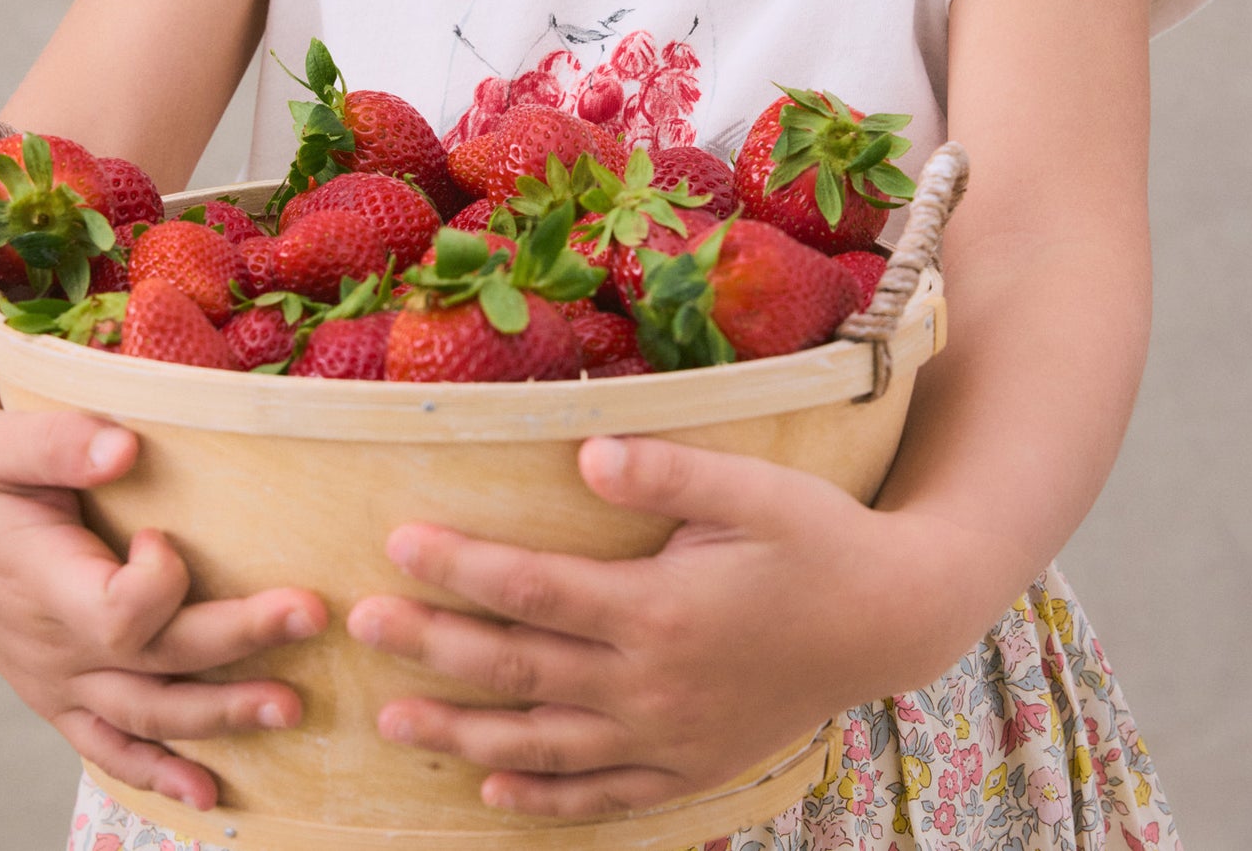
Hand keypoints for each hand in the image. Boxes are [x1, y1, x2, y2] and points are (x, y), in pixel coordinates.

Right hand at [0, 409, 328, 812]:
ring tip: (291, 708)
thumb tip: (125, 449)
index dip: (159, 582)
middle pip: (157, 665)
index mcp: (45, 585)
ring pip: (148, 717)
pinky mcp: (61, 694)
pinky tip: (209, 794)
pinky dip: (159, 774)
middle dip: (239, 642)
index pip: (118, 613)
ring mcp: (58, 681)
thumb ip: (60, 443)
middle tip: (311, 615)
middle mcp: (55, 648)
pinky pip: (110, 748)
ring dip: (222, 716)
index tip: (161, 534)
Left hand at [347, 435, 966, 819]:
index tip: (397, 542)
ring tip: (393, 717)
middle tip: (357, 625)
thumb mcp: (756, 488)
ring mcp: (668, 736)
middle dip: (432, 646)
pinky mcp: (691, 766)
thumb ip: (668, 470)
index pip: (533, 589)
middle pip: (518, 668)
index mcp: (659, 609)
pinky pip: (602, 795)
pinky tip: (493, 794)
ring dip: (463, 732)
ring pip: (543, 744)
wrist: (894, 621)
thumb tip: (585, 450)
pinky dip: (543, 801)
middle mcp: (651, 684)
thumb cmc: (820, 537)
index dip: (460, 568)